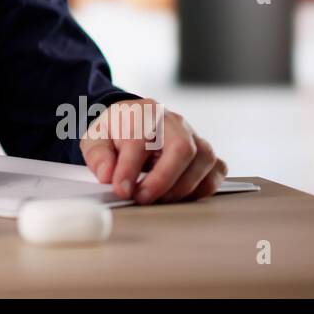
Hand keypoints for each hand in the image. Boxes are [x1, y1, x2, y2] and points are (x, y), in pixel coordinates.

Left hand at [80, 98, 225, 203]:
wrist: (130, 120)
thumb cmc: (115, 132)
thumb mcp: (96, 139)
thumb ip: (99, 156)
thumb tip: (108, 176)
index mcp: (142, 113)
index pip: (139, 140)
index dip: (129, 168)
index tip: (121, 190)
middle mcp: (172, 122)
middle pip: (182, 147)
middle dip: (164, 179)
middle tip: (143, 198)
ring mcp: (192, 135)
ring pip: (204, 158)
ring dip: (184, 186)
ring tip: (161, 199)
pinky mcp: (203, 152)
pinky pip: (217, 168)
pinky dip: (205, 186)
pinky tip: (184, 196)